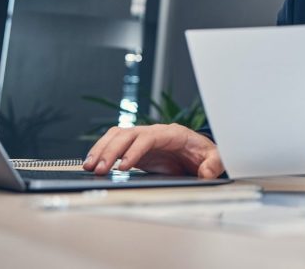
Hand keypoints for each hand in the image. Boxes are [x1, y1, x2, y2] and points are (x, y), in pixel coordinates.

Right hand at [82, 124, 223, 178]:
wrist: (199, 154)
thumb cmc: (205, 154)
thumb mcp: (215, 158)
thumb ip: (214, 164)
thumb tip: (208, 172)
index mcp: (172, 133)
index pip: (149, 137)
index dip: (134, 150)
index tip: (123, 166)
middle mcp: (155, 133)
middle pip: (128, 134)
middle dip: (111, 151)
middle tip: (99, 169)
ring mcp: (143, 139)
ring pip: (117, 136)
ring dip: (101, 149)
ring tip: (89, 166)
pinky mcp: (135, 148)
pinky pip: (114, 144)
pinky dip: (101, 151)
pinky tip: (91, 163)